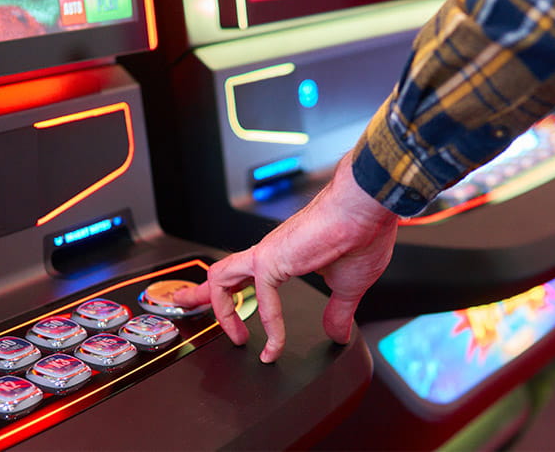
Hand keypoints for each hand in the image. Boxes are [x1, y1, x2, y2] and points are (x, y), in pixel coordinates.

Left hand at [173, 152, 398, 362]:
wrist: (366, 211)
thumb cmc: (362, 236)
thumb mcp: (348, 286)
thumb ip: (339, 311)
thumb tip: (339, 333)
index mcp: (286, 256)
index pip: (248, 275)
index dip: (238, 294)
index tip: (241, 319)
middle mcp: (271, 253)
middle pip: (223, 273)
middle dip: (202, 294)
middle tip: (188, 306)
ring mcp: (267, 255)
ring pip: (221, 277)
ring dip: (220, 309)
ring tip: (234, 337)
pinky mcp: (271, 260)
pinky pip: (261, 297)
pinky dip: (270, 326)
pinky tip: (277, 343)